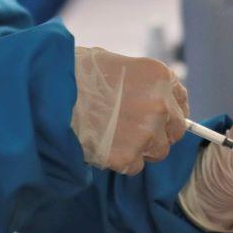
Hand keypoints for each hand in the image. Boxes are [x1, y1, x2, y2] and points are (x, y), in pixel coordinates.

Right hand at [71, 47, 188, 175]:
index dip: (170, 112)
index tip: (161, 119)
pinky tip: (102, 144)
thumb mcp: (120, 65)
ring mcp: (146, 133)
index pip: (181, 101)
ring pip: (157, 152)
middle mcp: (161, 106)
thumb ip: (145, 85)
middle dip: (158, 133)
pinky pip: (134, 166)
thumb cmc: (79, 74)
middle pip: (175, 131)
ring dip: (140, 148)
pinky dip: (121, 160)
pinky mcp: (128, 157)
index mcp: (161, 77)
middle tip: (133, 131)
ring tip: (113, 135)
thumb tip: (157, 103)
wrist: (50, 91)